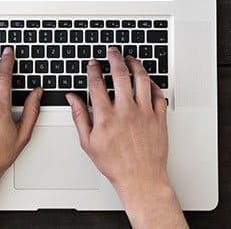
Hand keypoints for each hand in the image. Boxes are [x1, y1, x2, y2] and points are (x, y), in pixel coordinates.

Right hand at [66, 47, 186, 228]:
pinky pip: (158, 94)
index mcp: (106, 117)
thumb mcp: (88, 142)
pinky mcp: (159, 118)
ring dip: (135, 65)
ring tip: (131, 59)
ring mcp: (144, 113)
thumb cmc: (115, 164)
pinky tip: (148, 80)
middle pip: (120, 74)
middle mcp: (126, 111)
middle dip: (115, 58)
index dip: (94, 69)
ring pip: (142, 79)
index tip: (93, 63)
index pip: (97, 84)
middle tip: (112, 51)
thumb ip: (79, 116)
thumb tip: (72, 98)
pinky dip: (153, 83)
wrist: (140, 178)